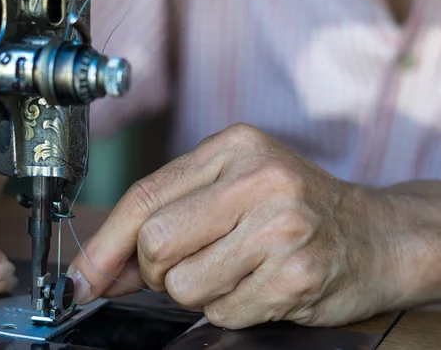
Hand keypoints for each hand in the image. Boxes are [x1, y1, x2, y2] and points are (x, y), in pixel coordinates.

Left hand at [68, 123, 397, 328]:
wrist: (377, 235)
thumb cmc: (295, 209)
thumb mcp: (232, 191)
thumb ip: (169, 218)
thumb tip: (104, 267)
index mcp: (232, 148)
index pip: (145, 196)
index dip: (105, 244)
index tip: (83, 278)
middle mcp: (256, 179)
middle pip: (155, 243)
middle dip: (158, 271)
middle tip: (190, 265)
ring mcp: (279, 226)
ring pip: (184, 285)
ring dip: (199, 291)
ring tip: (236, 270)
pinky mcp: (295, 274)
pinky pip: (222, 312)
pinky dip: (230, 309)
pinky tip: (260, 285)